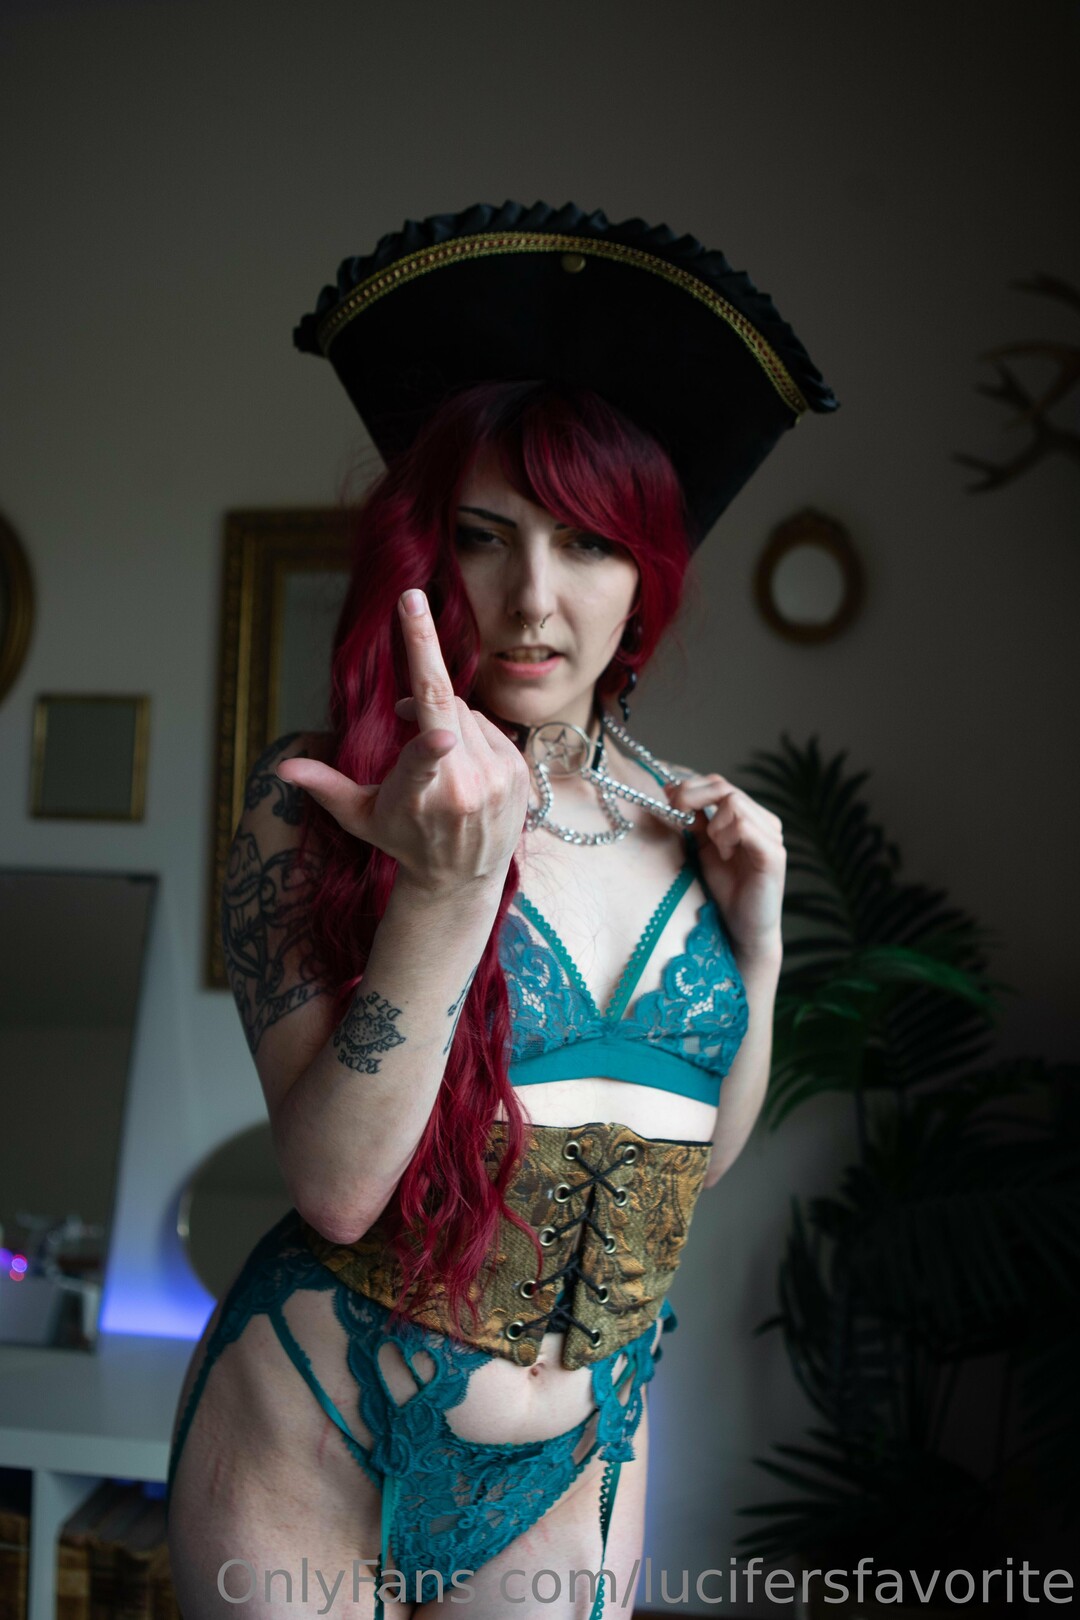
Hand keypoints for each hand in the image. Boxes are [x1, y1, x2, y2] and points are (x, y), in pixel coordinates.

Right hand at [275, 589, 530, 896]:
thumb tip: (282, 768)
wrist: (463, 875)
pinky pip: (485, 722)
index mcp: (418, 800)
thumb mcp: (360, 817)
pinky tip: (456, 752)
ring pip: (462, 709)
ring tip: (426, 736)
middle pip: (441, 705)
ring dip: (439, 710)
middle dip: (424, 654)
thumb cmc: (402, 839)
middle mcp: (462, 790)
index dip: (430, 751)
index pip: (423, 771)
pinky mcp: (517, 770)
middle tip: (409, 613)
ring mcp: (496, 779)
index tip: (439, 736)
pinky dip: (465, 725)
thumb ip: (324, 786)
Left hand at [664, 774, 784, 965]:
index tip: (668, 799)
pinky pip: (744, 826)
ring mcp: (772, 835)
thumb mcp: (703, 848)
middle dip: (692, 797)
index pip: (718, 783)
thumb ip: (694, 820)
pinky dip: (726, 836)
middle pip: (724, 786)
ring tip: (716, 849)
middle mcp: (764, 820)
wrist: (742, 928)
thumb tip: (672, 789)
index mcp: (748, 816)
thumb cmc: (725, 890)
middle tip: (679, 814)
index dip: (689, 787)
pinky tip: (725, 856)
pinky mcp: (774, 853)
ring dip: (713, 824)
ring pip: (734, 803)